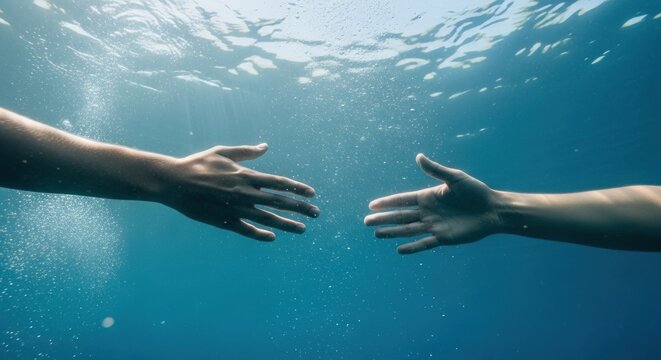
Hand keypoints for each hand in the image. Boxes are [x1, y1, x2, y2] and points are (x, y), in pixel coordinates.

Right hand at [160, 143, 318, 240]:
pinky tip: (272, 237)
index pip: (279, 182)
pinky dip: (260, 234)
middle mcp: (244, 193)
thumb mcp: (223, 152)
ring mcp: (235, 209)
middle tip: (317, 213)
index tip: (312, 193)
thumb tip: (265, 147)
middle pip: (279, 201)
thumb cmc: (197, 164)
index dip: (297, 188)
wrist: (173, 182)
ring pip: (267, 218)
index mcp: (245, 175)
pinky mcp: (224, 221)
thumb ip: (246, 152)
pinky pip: (246, 230)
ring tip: (303, 229)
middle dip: (300, 207)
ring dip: (287, 224)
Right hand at [364, 154, 501, 253]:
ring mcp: (434, 225)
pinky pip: (424, 243)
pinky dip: (412, 247)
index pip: (402, 200)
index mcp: (428, 196)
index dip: (387, 202)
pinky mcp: (443, 238)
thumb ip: (435, 170)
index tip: (372, 205)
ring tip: (377, 234)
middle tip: (366, 221)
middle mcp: (428, 212)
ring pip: (408, 230)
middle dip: (384, 218)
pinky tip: (399, 250)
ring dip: (393, 232)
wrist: (493, 209)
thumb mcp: (455, 178)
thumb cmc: (476, 191)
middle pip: (401, 216)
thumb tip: (418, 156)